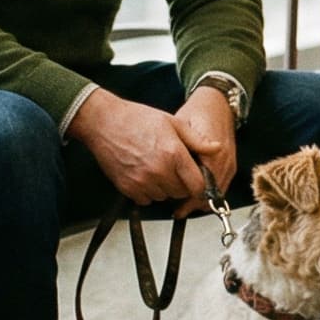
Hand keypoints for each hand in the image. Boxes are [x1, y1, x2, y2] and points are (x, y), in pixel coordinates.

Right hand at [69, 90, 201, 208]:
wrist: (103, 122)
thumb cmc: (136, 119)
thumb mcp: (172, 123)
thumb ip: (197, 140)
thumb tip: (216, 148)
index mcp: (173, 154)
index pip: (197, 185)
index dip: (201, 185)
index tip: (198, 181)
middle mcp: (159, 171)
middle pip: (181, 193)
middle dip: (182, 184)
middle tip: (175, 169)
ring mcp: (142, 181)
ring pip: (164, 197)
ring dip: (165, 188)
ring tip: (158, 168)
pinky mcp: (128, 188)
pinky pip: (146, 200)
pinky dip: (148, 192)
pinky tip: (145, 175)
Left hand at [170, 85, 237, 212]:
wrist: (218, 102)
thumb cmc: (197, 112)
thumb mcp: (183, 126)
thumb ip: (181, 149)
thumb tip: (172, 172)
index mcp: (214, 152)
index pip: (203, 185)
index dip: (189, 200)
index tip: (177, 207)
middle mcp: (225, 161)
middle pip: (212, 194)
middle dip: (194, 204)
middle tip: (177, 211)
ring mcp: (230, 164)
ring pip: (218, 193)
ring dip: (201, 201)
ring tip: (183, 206)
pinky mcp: (231, 166)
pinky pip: (221, 187)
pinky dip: (208, 194)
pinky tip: (193, 195)